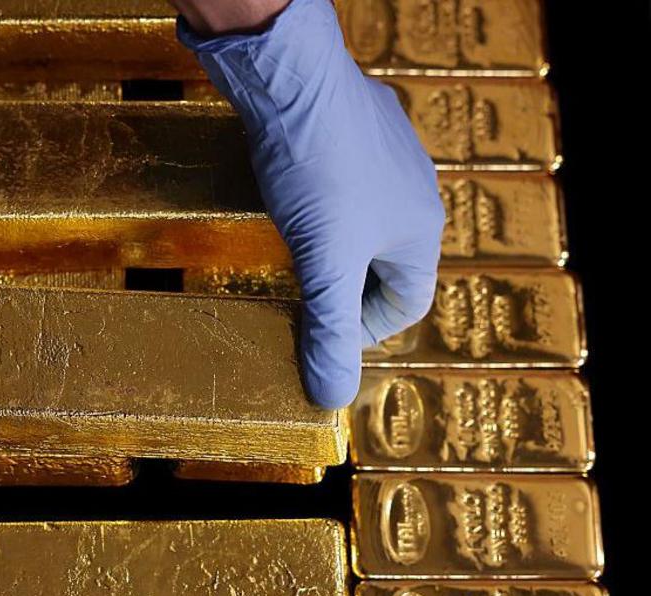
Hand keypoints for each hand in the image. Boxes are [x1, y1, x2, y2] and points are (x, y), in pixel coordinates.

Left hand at [177, 0, 443, 407]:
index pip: (406, 304)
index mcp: (421, 231)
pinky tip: (291, 199)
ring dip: (332, 246)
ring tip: (293, 253)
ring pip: (365, 222)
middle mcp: (416, 193)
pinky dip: (323, 204)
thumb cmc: (316, 169)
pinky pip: (348, 183)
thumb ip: (328, 330)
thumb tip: (331, 398)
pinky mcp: (359, 128)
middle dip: (345, 288)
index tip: (319, 333)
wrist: (293, 79)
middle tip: (302, 299)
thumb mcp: (322, 261)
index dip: (363, 330)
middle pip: (386, 265)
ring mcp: (390, 156)